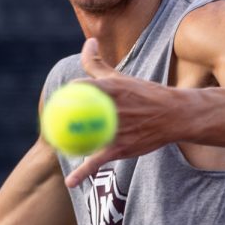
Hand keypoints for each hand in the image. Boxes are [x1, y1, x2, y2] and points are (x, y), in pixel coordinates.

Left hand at [64, 38, 187, 187]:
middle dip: (62, 116)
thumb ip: (99, 63)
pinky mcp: (122, 148)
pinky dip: (83, 173)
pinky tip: (70, 182)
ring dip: (70, 143)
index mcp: (113, 87)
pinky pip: (98, 161)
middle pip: (81, 112)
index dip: (69, 91)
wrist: (176, 115)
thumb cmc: (146, 94)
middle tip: (49, 121)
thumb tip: (88, 42)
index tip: (57, 97)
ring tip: (55, 147)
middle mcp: (114, 108)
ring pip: (88, 138)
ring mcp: (117, 129)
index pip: (84, 86)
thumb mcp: (122, 77)